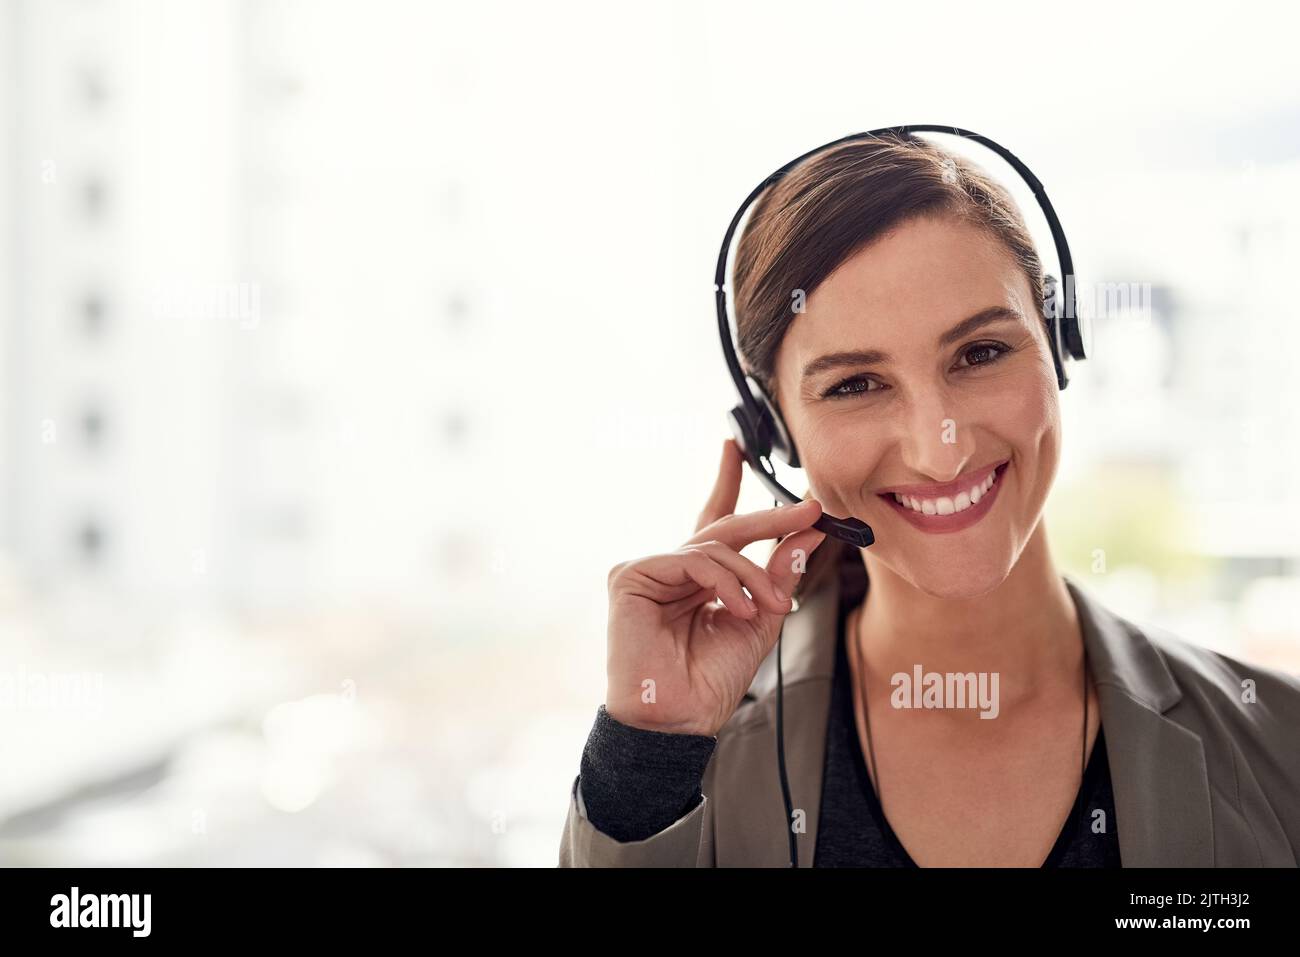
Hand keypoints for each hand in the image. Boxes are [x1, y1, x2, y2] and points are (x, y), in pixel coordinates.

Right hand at [604, 438, 826, 736]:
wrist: (679, 719)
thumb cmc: (710, 681)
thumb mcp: (760, 619)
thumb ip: (779, 574)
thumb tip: (808, 535)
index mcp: (697, 580)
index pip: (714, 521)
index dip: (726, 483)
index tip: (738, 449)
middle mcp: (671, 570)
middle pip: (723, 527)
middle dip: (770, 518)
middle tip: (809, 512)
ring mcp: (648, 570)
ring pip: (713, 546)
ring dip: (753, 573)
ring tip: (773, 606)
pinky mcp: (630, 576)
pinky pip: (692, 560)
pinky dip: (724, 582)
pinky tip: (738, 609)